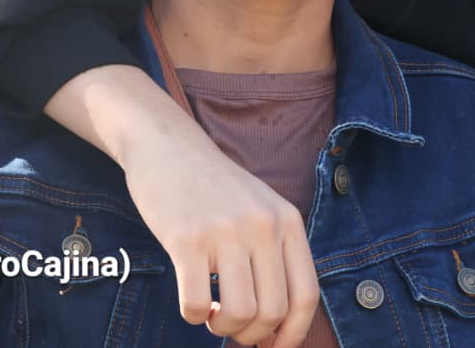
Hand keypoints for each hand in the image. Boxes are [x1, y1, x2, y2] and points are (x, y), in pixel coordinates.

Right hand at [45, 65, 319, 346]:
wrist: (168, 146)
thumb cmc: (214, 189)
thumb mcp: (261, 209)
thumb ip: (275, 255)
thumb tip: (279, 324)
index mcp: (287, 221)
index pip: (306, 295)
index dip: (293, 334)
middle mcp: (263, 226)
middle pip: (272, 311)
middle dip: (252, 336)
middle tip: (231, 329)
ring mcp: (225, 231)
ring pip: (239, 314)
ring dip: (222, 328)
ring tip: (211, 315)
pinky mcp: (186, 239)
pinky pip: (196, 306)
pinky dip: (193, 317)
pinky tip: (191, 302)